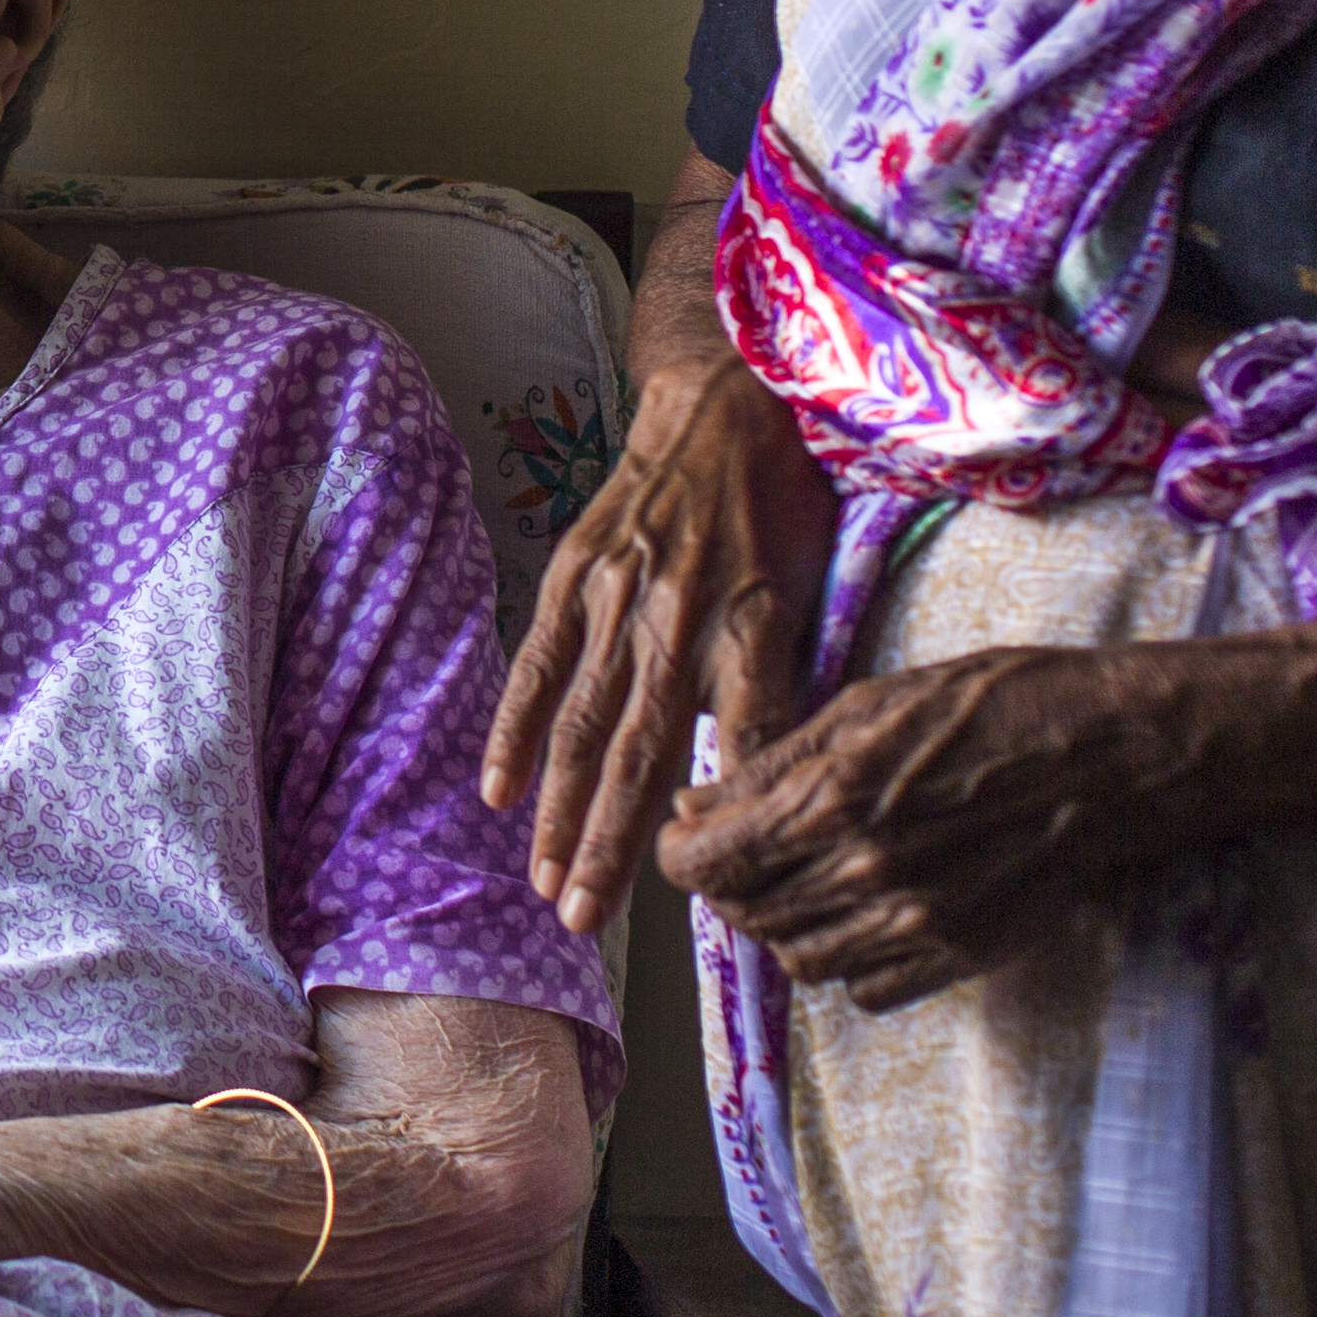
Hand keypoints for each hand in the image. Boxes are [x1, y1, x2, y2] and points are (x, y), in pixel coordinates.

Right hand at [486, 351, 837, 935]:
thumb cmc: (784, 502)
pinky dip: (516, 730)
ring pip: (581, 722)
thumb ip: (782, 681)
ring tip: (545, 881)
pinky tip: (501, 789)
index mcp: (748, 626)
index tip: (695, 897)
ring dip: (560, 808)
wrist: (724, 395)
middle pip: (635, 752)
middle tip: (582, 921)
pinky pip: (538, 663)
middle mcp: (676, 618)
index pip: (728, 748)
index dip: (711, 822)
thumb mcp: (815, 588)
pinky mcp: (574, 573)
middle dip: (607, 844)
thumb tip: (765, 778)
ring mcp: (614, 595)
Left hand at [658, 640, 1211, 1008]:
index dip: (682, 852)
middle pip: (745, 915)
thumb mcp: (866, 705)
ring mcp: (915, 924)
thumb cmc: (990, 706)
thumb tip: (693, 808)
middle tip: (749, 849)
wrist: (1110, 756)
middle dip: (729, 883)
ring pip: (798, 960)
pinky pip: (866, 990)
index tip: (691, 834)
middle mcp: (864, 873)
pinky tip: (863, 912)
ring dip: (783, 925)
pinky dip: (847, 961)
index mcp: (830, 800)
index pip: (705, 864)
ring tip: (805, 879)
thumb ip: (773, 766)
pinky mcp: (960, 955)